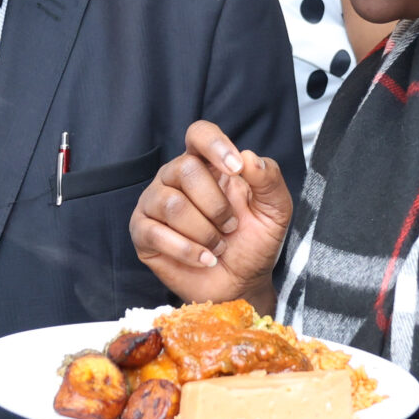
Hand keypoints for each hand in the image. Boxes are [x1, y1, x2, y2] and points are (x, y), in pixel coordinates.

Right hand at [130, 121, 293, 304]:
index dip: (215, 145)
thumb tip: (249, 158)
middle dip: (216, 205)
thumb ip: (269, 179)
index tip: (235, 169)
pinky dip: (187, 250)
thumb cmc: (254, 242)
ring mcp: (155, 203)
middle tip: (230, 227)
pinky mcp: (143, 232)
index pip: (199, 134)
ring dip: (204, 232)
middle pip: (185, 169)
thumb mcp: (275, 210)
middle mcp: (176, 178)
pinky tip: (204, 259)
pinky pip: (155, 233)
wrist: (241, 284)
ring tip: (217, 247)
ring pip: (172, 204)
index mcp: (206, 164)